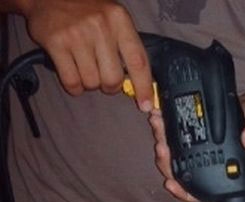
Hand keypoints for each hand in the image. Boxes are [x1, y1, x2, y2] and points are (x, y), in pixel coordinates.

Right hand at [22, 0, 153, 108]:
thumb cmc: (86, 12)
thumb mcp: (112, 19)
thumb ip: (126, 48)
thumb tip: (137, 86)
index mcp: (119, 20)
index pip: (138, 61)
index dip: (144, 87)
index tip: (146, 105)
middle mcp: (100, 25)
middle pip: (113, 79)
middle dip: (109, 86)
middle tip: (102, 76)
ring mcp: (77, 34)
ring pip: (92, 83)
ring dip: (89, 83)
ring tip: (84, 67)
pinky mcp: (57, 43)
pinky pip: (72, 83)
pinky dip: (74, 86)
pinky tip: (72, 72)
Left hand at [149, 95, 244, 201]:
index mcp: (219, 172)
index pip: (198, 191)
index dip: (182, 191)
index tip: (171, 183)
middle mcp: (204, 164)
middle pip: (178, 171)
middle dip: (165, 160)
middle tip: (161, 146)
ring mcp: (195, 150)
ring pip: (171, 154)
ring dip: (161, 140)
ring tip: (157, 124)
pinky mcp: (189, 133)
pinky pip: (172, 135)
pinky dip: (163, 126)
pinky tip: (158, 114)